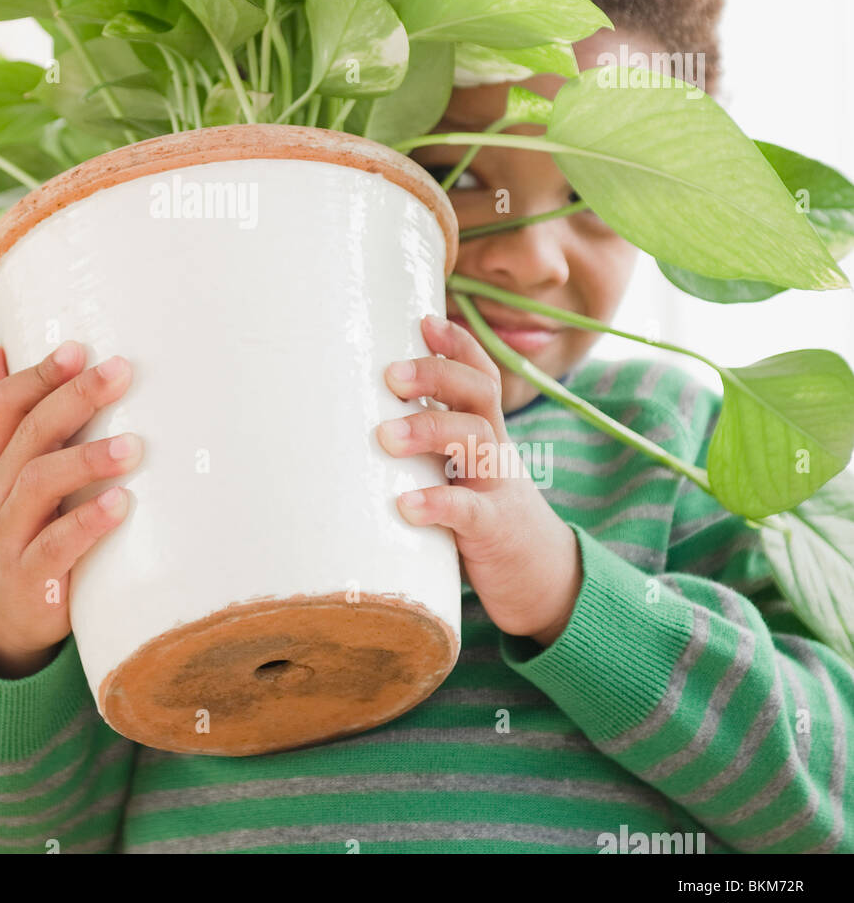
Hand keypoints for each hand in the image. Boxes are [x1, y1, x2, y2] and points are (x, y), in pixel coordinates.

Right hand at [0, 338, 139, 678]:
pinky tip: (120, 504)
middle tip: (120, 372)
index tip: (79, 348)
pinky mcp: (30, 579)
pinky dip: (87, 523)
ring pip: (39, 486)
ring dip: (87, 460)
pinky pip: (56, 546)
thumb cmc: (9, 526)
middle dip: (73, 399)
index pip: (2, 406)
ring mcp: (5, 536)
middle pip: (28, 436)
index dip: (38, 375)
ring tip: (133, 445)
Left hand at [375, 315, 580, 646]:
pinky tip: (405, 505)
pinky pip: (470, 511)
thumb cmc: (483, 516)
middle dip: (436, 376)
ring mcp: (499, 488)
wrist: (544, 582)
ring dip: (429, 431)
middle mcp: (496, 451)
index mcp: (486, 433)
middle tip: (390, 376)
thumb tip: (359, 413)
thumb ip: (429, 444)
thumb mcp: (463, 472)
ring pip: (475, 442)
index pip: (480, 375)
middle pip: (479, 394)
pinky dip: (438, 503)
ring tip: (385, 437)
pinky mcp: (494, 531)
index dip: (458, 344)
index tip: (425, 319)